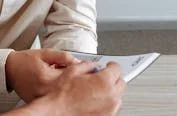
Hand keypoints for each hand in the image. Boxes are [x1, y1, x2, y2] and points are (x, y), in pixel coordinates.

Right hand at [4, 49, 80, 101]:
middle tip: (78, 73)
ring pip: (62, 93)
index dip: (81, 71)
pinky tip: (55, 85)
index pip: (72, 76)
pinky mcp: (39, 102)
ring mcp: (42, 98)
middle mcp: (45, 90)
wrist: (8, 69)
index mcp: (47, 77)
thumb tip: (78, 62)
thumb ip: (63, 57)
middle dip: (75, 80)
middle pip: (69, 87)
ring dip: (66, 86)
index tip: (89, 68)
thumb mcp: (45, 53)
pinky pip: (53, 98)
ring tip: (61, 78)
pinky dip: (57, 91)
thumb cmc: (24, 60)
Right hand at [6, 61, 125, 115]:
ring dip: (109, 92)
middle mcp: (110, 96)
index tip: (108, 67)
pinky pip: (110, 108)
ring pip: (117, 97)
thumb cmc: (61, 95)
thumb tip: (92, 66)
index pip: (116, 68)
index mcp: (103, 81)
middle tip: (102, 78)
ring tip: (95, 91)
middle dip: (112, 79)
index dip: (110, 66)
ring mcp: (110, 109)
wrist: (55, 112)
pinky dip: (105, 104)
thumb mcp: (72, 71)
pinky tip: (93, 101)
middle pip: (121, 83)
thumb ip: (87, 65)